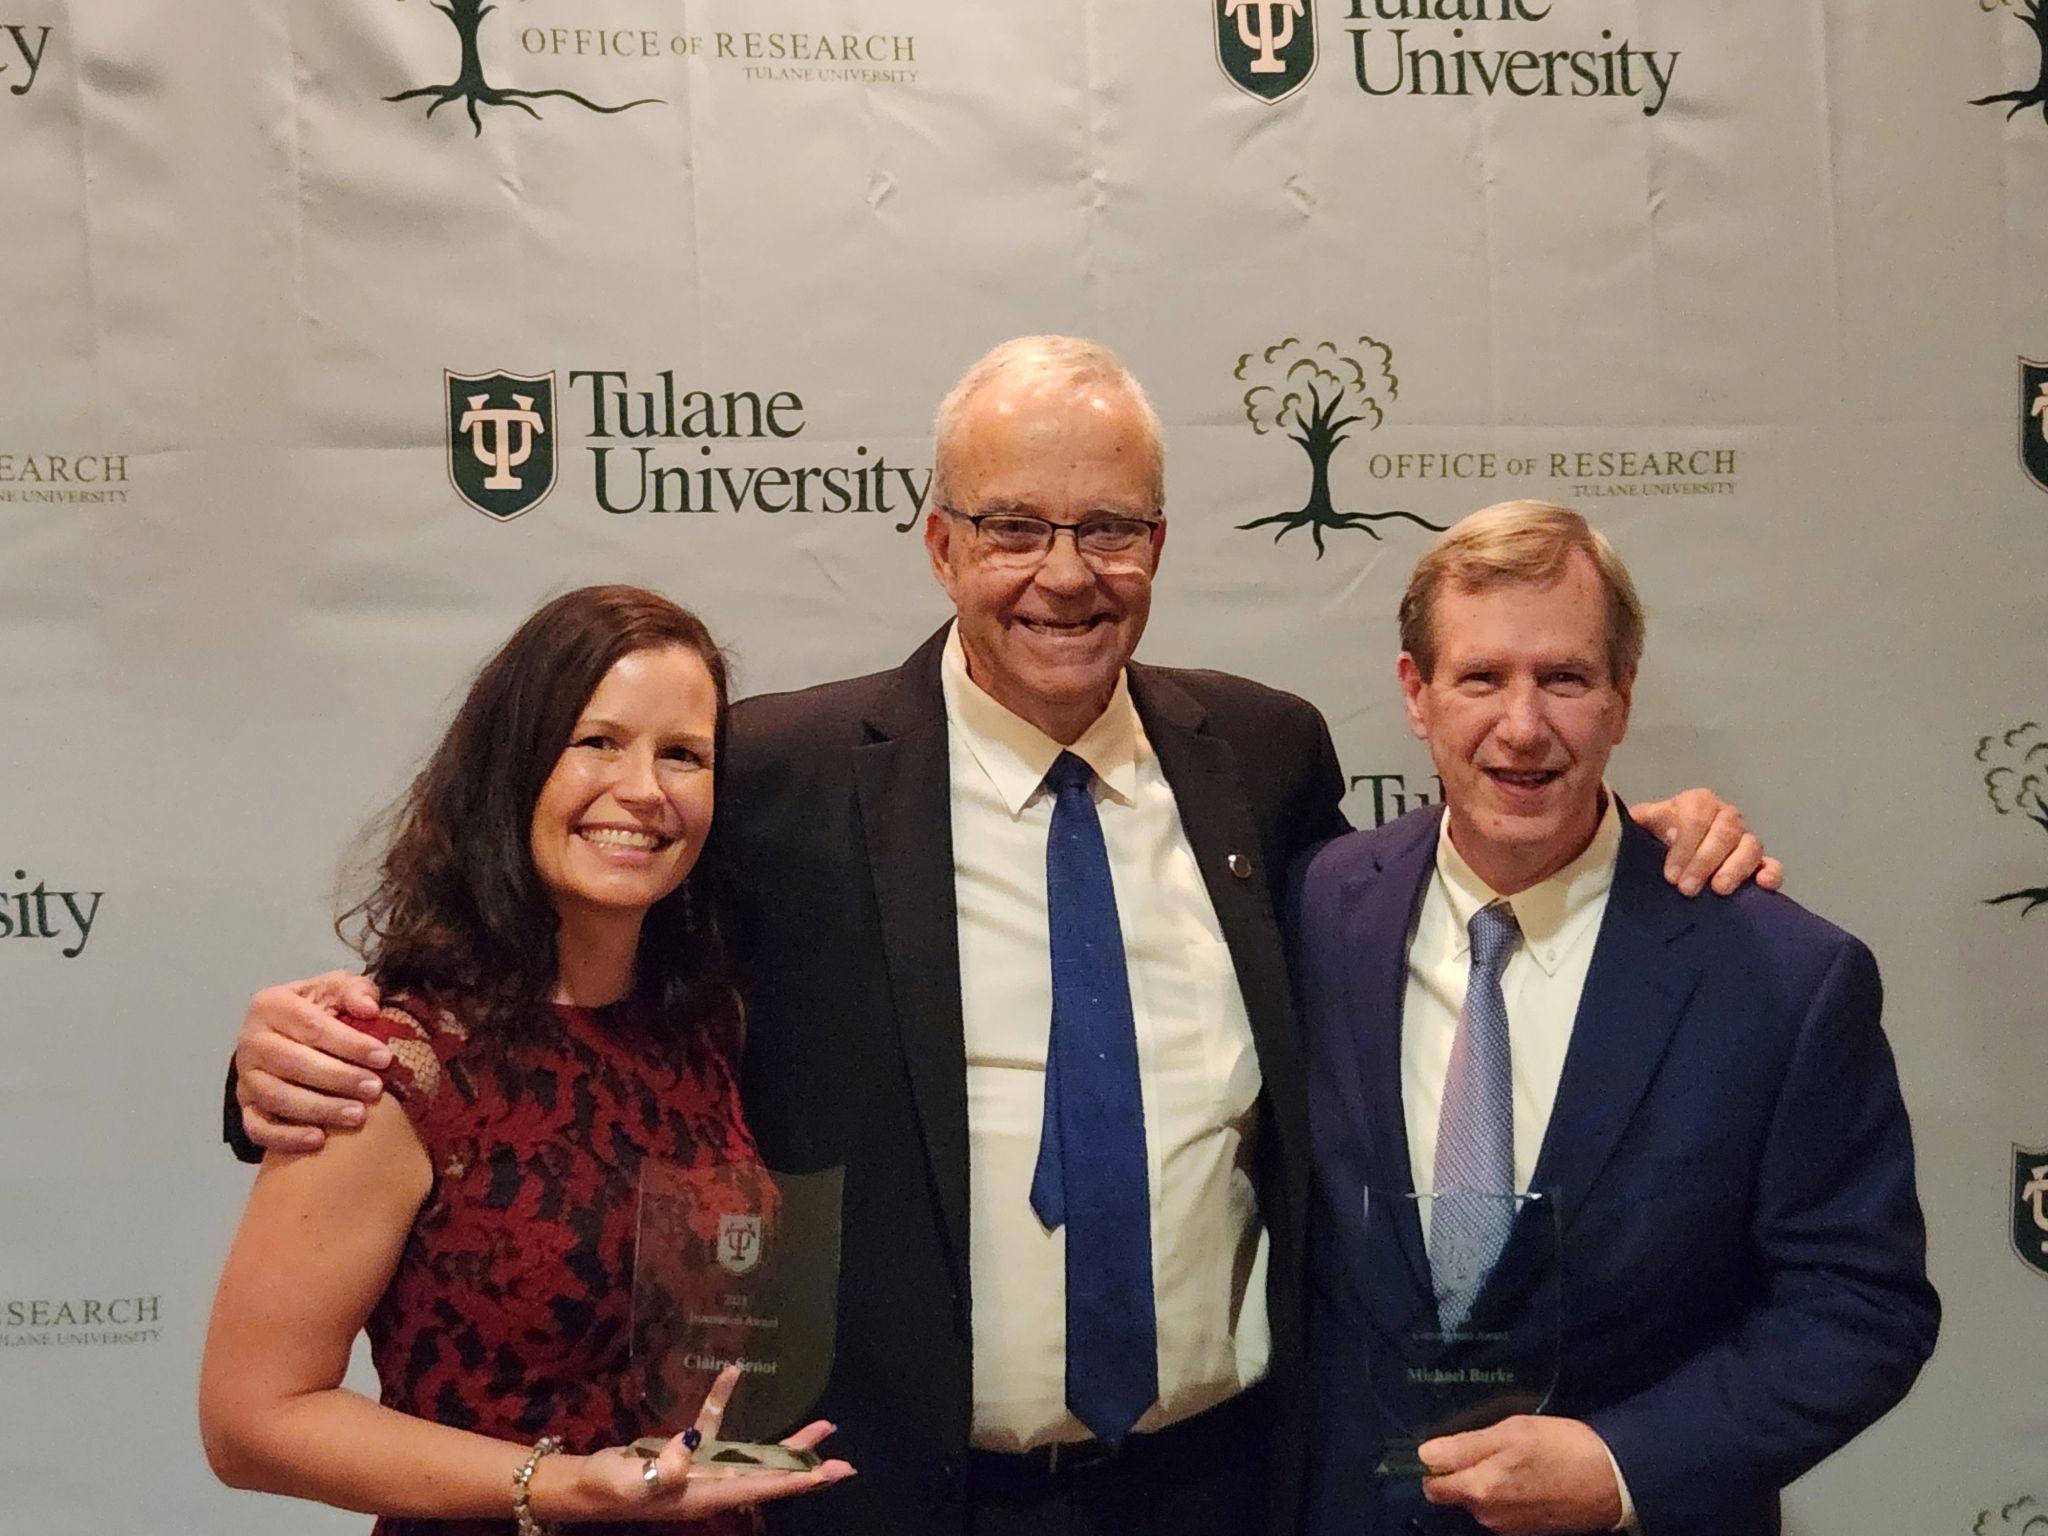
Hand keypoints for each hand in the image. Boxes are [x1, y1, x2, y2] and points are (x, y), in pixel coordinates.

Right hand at [235, 972, 388, 1153]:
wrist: (285, 1036)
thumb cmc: (318, 1010)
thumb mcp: (335, 989)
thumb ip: (354, 990)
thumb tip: (369, 1009)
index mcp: (271, 1005)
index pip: (311, 1025)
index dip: (349, 1043)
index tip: (384, 1058)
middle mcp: (251, 1041)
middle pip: (293, 1063)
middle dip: (338, 1078)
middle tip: (374, 1090)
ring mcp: (245, 1076)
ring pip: (277, 1097)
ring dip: (319, 1109)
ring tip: (357, 1116)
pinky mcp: (245, 1106)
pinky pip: (258, 1128)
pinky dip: (286, 1137)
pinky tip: (318, 1140)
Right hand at [543, 1365, 853, 1521]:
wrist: (580, 1486)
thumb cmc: (605, 1488)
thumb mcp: (631, 1481)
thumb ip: (665, 1467)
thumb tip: (694, 1445)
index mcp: (704, 1496)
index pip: (762, 1487)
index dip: (797, 1480)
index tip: (830, 1473)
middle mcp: (711, 1486)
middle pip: (769, 1475)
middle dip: (806, 1467)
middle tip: (844, 1459)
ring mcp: (701, 1469)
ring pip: (754, 1454)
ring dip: (786, 1442)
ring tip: (822, 1426)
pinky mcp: (684, 1452)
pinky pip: (712, 1425)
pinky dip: (723, 1400)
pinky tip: (731, 1373)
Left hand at [1418, 1415, 1620, 1535]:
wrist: (1612, 1480)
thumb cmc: (1561, 1450)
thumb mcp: (1510, 1433)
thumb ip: (1464, 1447)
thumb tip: (1425, 1454)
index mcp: (1479, 1491)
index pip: (1433, 1487)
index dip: (1436, 1465)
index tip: (1448, 1446)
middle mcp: (1489, 1516)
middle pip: (1457, 1492)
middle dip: (1466, 1470)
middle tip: (1492, 1443)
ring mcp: (1510, 1526)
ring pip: (1482, 1499)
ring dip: (1489, 1478)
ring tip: (1516, 1455)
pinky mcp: (1529, 1529)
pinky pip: (1504, 1507)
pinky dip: (1509, 1491)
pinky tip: (1529, 1472)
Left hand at [1629, 788, 1782, 896]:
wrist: (1672, 846)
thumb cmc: (1658, 834)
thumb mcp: (1644, 823)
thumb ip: (1635, 820)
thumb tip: (1628, 821)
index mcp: (1699, 802)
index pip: (1696, 817)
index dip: (1684, 846)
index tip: (1670, 874)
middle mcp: (1726, 816)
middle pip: (1724, 833)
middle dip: (1704, 862)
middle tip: (1687, 889)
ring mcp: (1745, 838)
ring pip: (1750, 846)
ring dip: (1735, 869)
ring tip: (1719, 890)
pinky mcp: (1759, 861)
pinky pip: (1772, 863)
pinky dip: (1771, 873)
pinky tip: (1763, 885)